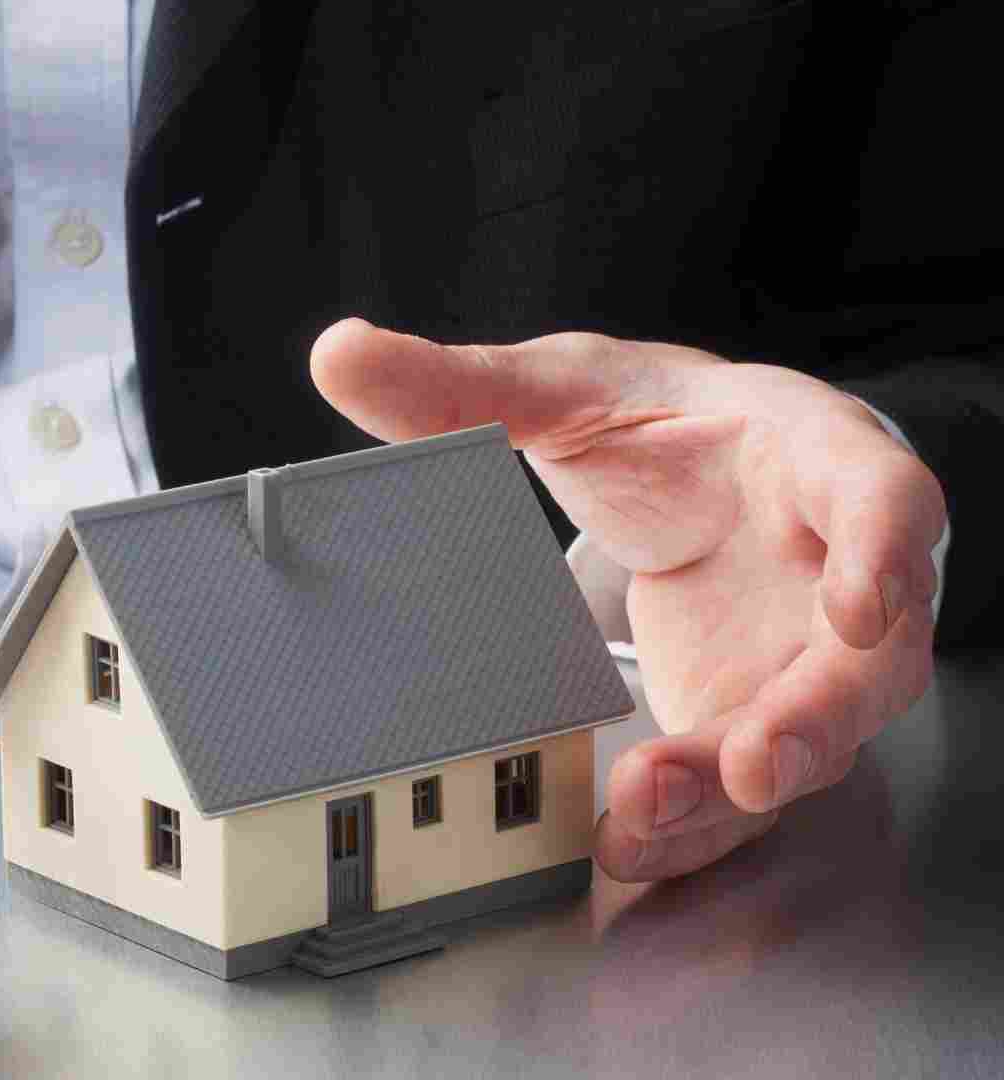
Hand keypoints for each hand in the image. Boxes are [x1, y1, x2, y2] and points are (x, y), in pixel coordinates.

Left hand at [310, 321, 944, 880]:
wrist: (704, 470)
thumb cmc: (667, 424)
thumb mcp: (572, 388)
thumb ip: (465, 383)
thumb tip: (340, 352)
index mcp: (814, 460)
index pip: (884, 497)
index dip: (887, 552)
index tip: (860, 604)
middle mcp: (838, 570)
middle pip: (865, 659)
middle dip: (813, 720)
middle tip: (751, 766)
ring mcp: (806, 656)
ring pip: (808, 743)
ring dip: (733, 794)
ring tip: (640, 824)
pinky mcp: (758, 714)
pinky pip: (741, 785)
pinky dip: (691, 823)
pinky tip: (623, 844)